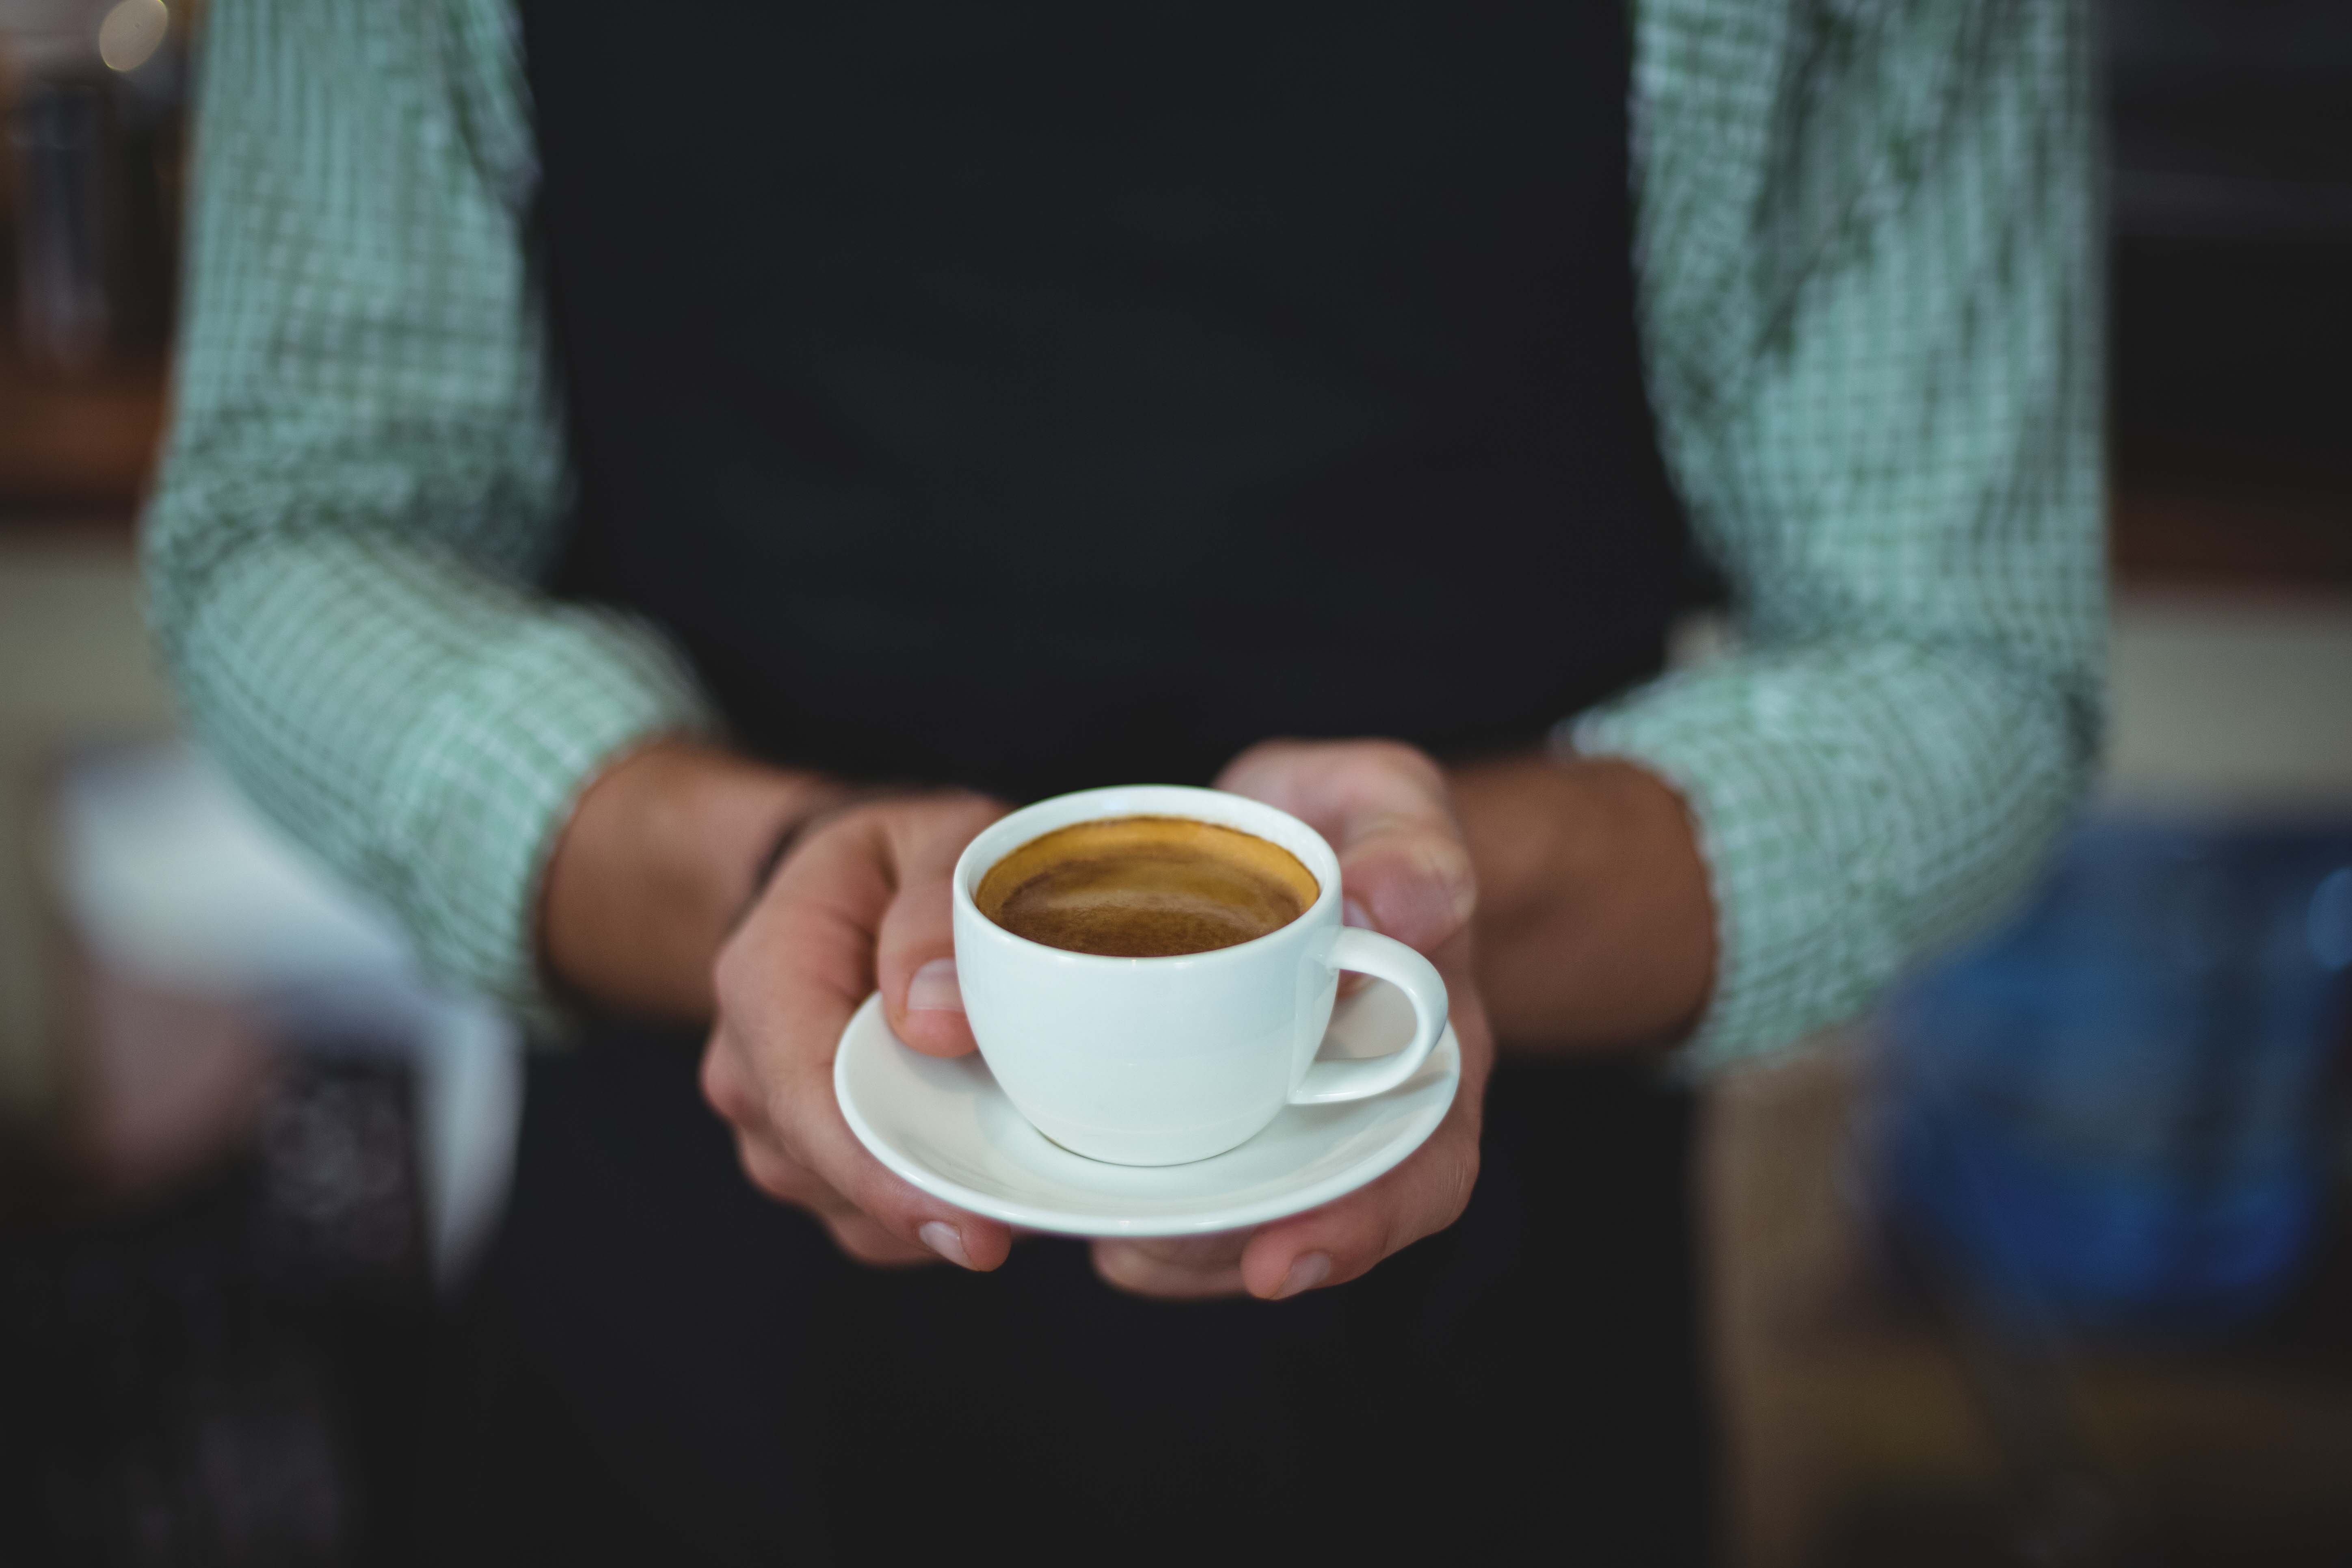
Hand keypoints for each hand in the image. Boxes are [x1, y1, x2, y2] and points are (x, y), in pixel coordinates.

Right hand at [699, 794, 1019, 1269]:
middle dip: (937, 1197)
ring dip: (941, 1198)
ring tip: (1024, 1152)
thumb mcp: (935, 836)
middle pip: (834, 1172)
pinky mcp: (812, 1161)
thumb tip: (937, 1020)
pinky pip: (873, 1219)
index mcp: (764, 980)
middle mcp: (749, 1069)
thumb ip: (934, 908)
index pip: (809, 1103)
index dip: (888, 1175)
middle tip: (1045, 1202)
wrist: (849, 888)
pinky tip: (990, 1161)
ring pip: (856, 1211)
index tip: (974, 1227)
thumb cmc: (897, 860)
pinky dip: (936, 1203)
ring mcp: (774, 1125)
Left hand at [1090, 740, 1493, 1300]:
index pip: (1424, 1169)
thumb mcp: (1395, 804)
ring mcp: (1285, 1118)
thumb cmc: (1362, 829)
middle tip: (1137, 1248)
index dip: (1363, 1226)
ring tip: (1100, 1236)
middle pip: (1309, 1216)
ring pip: (1237, 1214)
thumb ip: (1411, 844)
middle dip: (1224, 1253)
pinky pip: (1179, 1173)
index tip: (1280, 1259)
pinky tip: (1072, 1201)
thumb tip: (1391, 906)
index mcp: (1427, 1055)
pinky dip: (1128, 1195)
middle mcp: (1359, 1111)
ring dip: (1168, 1245)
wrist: (1308, 837)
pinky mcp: (1212, 1104)